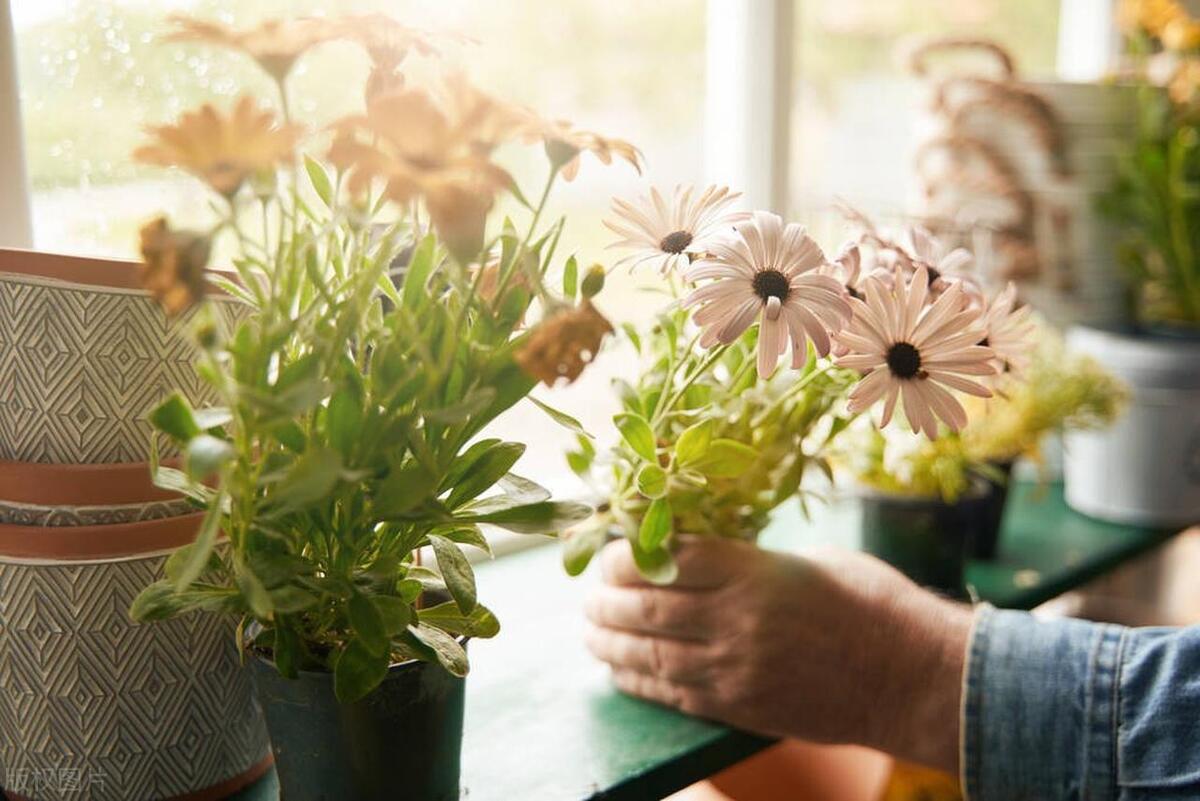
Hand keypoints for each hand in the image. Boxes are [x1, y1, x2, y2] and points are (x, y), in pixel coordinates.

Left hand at [584, 537, 972, 772]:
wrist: (914, 679)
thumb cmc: (874, 606)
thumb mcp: (814, 561)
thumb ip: (755, 560)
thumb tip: (708, 555)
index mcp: (755, 571)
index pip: (668, 557)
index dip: (628, 554)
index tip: (612, 551)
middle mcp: (736, 619)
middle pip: (647, 606)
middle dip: (606, 599)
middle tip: (589, 595)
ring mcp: (735, 668)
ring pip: (649, 653)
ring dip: (609, 641)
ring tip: (589, 631)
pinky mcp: (740, 706)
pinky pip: (672, 694)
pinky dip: (636, 680)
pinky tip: (617, 670)